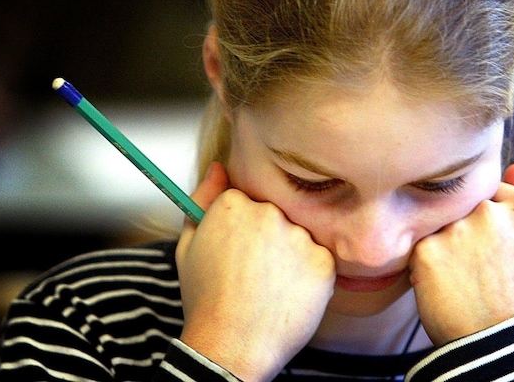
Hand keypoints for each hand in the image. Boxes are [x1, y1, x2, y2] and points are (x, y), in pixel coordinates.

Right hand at [176, 162, 335, 381]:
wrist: (232, 347)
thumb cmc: (205, 299)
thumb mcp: (188, 246)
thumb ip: (202, 199)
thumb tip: (219, 166)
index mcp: (234, 204)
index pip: (247, 200)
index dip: (241, 229)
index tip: (235, 252)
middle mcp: (269, 213)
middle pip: (275, 215)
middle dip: (268, 238)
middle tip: (252, 273)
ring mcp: (300, 237)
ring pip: (299, 236)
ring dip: (290, 254)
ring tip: (269, 287)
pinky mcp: (324, 263)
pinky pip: (320, 260)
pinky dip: (308, 276)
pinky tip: (288, 295)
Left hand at [410, 163, 513, 344]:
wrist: (495, 342)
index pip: (488, 192)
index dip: (484, 221)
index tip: (491, 248)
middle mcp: (489, 212)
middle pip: (460, 205)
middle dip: (461, 229)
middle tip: (473, 265)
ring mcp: (457, 229)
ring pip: (438, 222)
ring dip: (442, 242)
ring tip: (459, 276)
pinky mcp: (427, 249)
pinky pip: (419, 244)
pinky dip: (425, 262)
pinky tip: (443, 283)